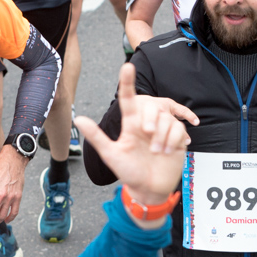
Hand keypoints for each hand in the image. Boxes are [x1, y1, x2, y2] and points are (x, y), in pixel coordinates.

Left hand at [77, 64, 189, 207]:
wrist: (149, 190)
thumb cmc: (128, 172)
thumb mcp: (111, 155)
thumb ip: (97, 137)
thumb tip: (78, 119)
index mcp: (130, 124)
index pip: (128, 99)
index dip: (127, 82)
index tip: (127, 67)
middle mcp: (146, 123)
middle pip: (151, 107)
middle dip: (150, 120)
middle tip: (147, 136)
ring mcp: (163, 130)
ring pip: (166, 119)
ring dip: (162, 136)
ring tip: (157, 151)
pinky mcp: (177, 138)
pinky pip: (178, 129)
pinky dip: (173, 141)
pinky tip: (168, 152)